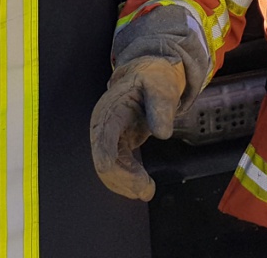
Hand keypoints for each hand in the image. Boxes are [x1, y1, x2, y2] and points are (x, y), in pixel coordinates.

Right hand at [90, 56, 186, 199]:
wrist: (150, 76)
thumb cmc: (154, 79)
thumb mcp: (161, 86)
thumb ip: (161, 106)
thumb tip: (162, 133)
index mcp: (110, 109)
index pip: (103, 138)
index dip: (108, 157)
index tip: (118, 173)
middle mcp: (103, 126)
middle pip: (103, 159)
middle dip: (122, 178)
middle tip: (145, 190)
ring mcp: (108, 136)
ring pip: (108, 169)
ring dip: (125, 184)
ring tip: (147, 191)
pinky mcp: (116, 144)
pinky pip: (117, 167)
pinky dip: (127, 180)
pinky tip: (142, 187)